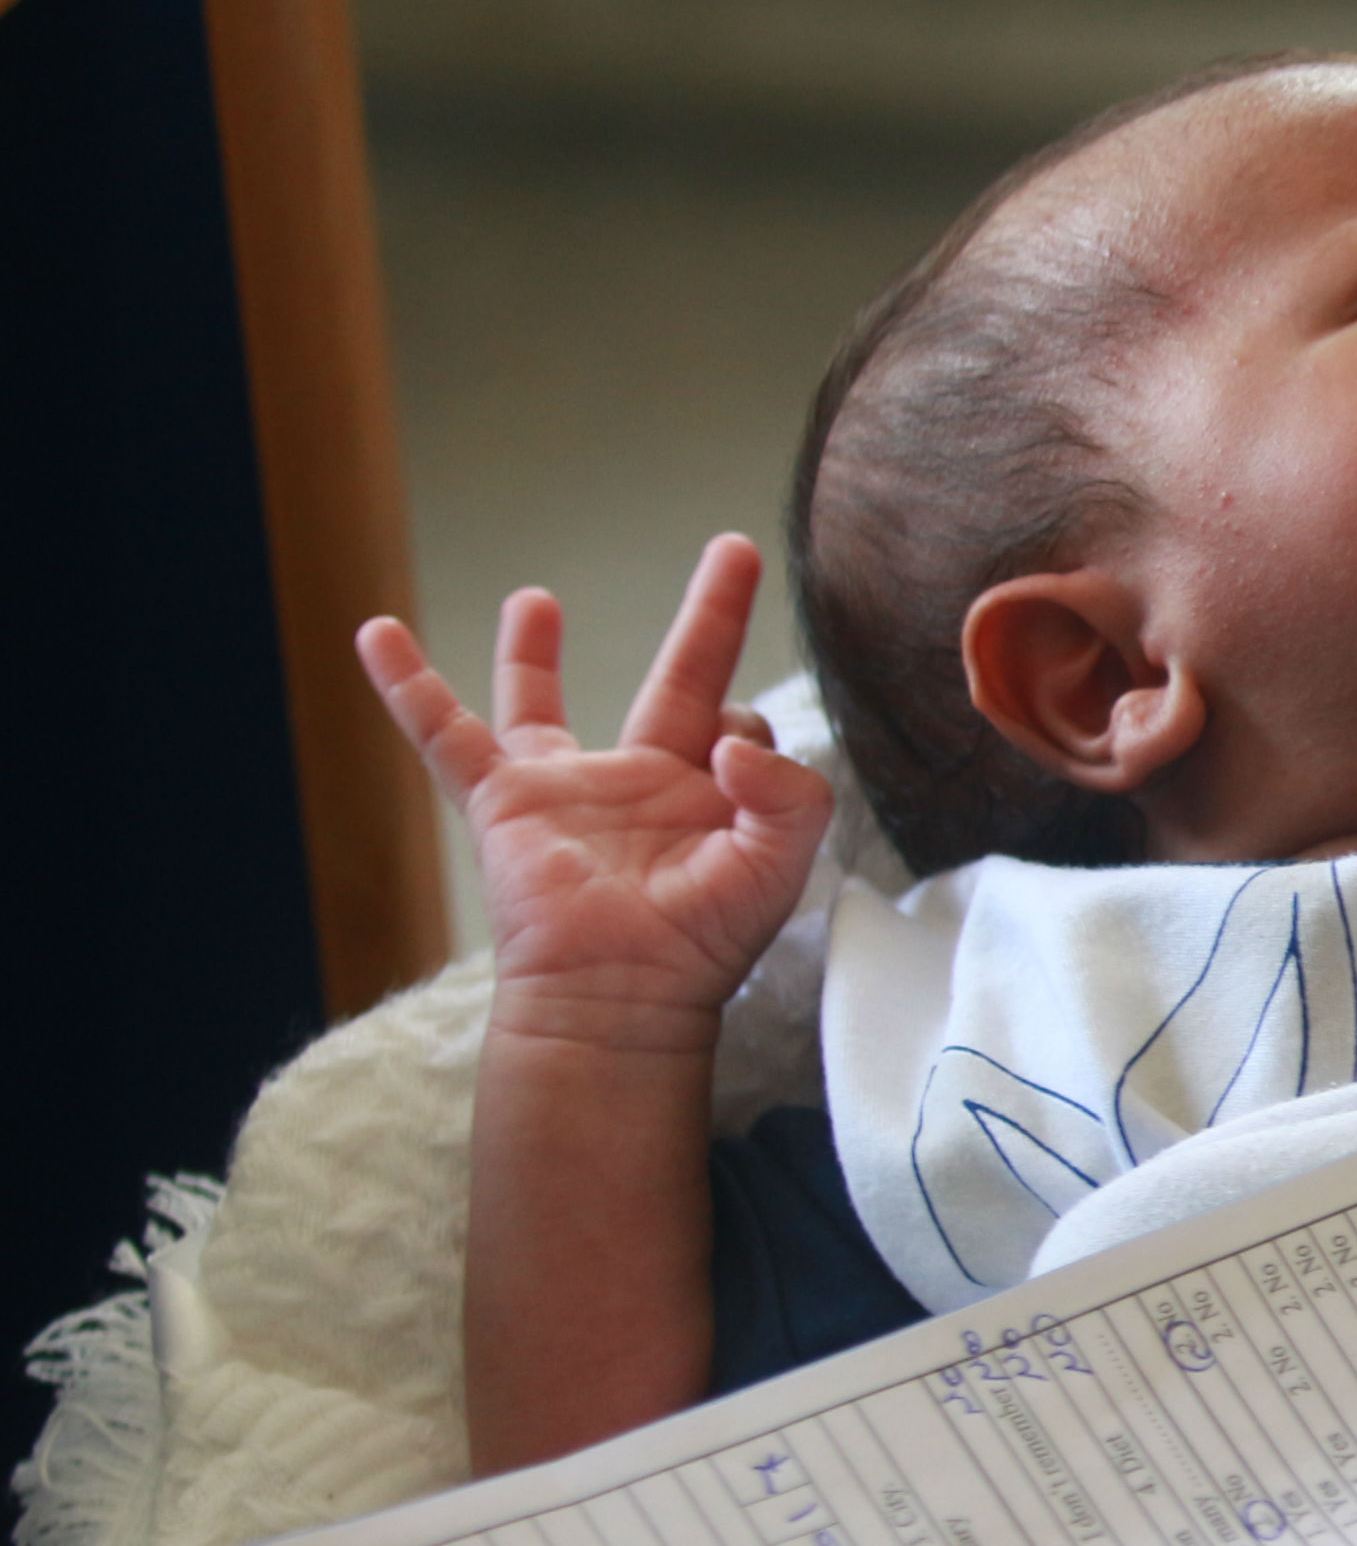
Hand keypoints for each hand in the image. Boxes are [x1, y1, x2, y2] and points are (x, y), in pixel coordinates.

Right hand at [361, 533, 832, 1040]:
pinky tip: (378, 634)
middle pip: (680, 677)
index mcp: (709, 793)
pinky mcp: (502, 803)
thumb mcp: (778, 864)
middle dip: (709, 615)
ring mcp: (566, 790)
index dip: (752, 730)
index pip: (744, 727)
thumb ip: (789, 792)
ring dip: (534, 654)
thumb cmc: (704, 942)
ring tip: (536, 600)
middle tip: (732, 549)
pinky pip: (442, 733)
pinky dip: (407, 685)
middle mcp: (639, 782)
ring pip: (542, 705)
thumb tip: (732, 735)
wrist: (620, 996)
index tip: (739, 757)